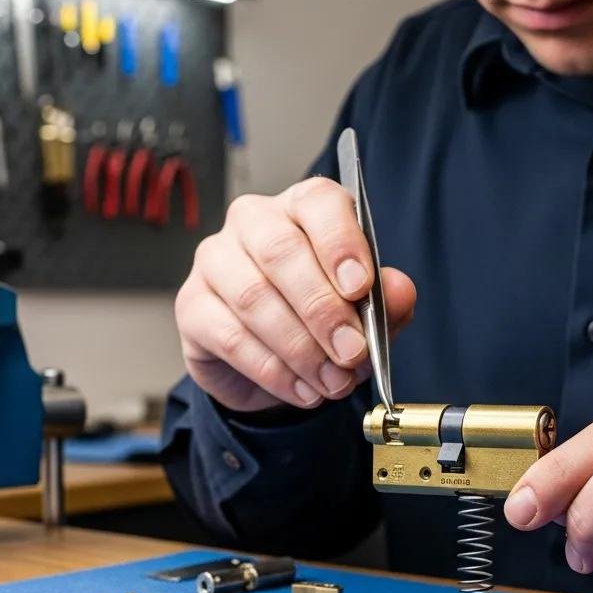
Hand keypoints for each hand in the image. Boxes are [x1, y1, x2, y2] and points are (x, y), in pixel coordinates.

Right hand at [175, 176, 415, 411]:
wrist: (271, 366)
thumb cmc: (320, 320)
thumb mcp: (365, 312)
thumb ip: (387, 300)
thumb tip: (400, 291)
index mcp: (302, 208)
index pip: (317, 202)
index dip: (340, 242)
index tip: (360, 286)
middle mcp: (253, 222)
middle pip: (280, 251)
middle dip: (322, 309)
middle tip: (353, 352)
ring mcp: (215, 261)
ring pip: (254, 298)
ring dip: (301, 348)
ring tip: (334, 382)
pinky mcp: (192, 306)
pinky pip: (231, 337)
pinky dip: (274, 371)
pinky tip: (304, 390)